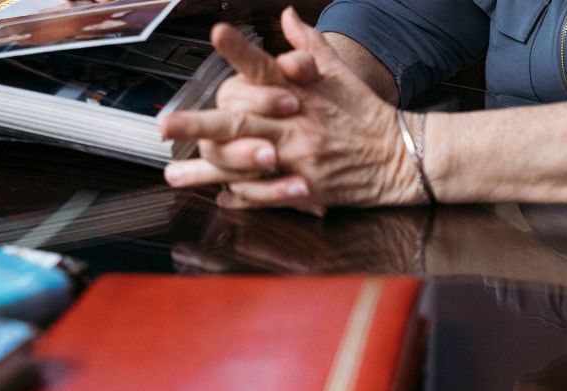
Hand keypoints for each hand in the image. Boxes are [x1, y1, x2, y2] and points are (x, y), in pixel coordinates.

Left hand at [160, 7, 419, 214]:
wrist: (402, 157)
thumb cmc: (366, 114)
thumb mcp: (341, 74)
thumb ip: (309, 45)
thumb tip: (287, 15)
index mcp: (302, 92)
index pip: (267, 67)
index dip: (241, 50)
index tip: (218, 32)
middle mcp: (297, 124)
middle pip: (241, 122)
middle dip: (199, 123)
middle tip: (164, 124)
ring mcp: (300, 158)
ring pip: (244, 164)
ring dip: (205, 170)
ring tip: (173, 173)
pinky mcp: (307, 188)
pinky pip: (267, 195)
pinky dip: (241, 197)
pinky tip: (218, 196)